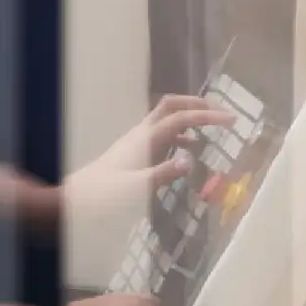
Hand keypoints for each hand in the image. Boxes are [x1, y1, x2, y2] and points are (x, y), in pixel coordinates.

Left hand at [65, 95, 233, 219]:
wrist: (72, 201)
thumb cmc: (104, 196)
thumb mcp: (137, 189)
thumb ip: (164, 173)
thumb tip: (191, 160)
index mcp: (145, 139)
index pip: (182, 118)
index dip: (208, 116)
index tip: (232, 120)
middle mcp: (141, 134)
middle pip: (171, 106)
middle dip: (197, 105)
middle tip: (220, 113)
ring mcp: (135, 142)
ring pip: (165, 119)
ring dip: (188, 119)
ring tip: (210, 131)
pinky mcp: (132, 153)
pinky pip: (161, 135)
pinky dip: (179, 136)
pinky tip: (186, 152)